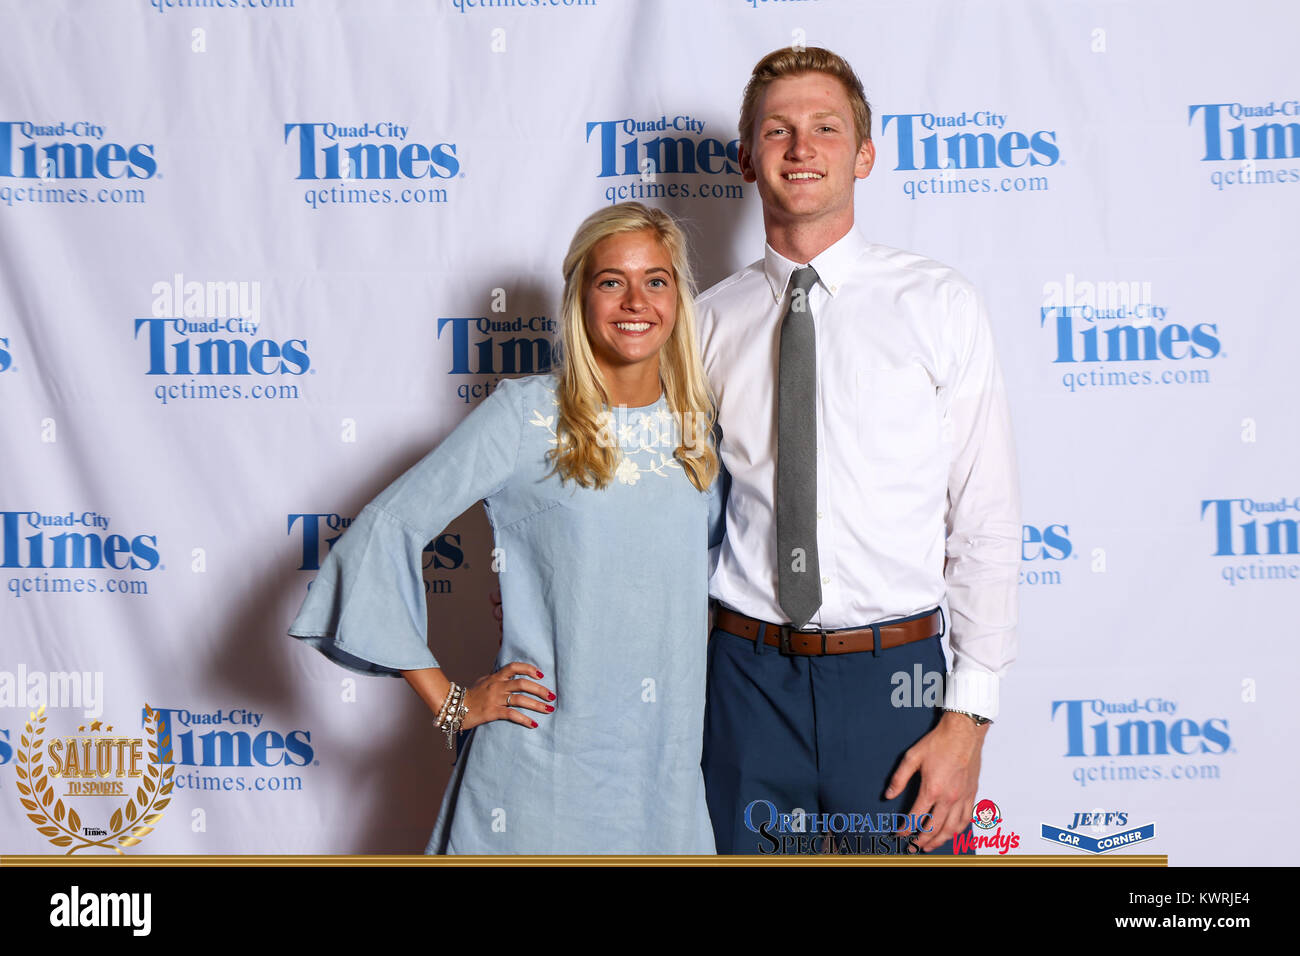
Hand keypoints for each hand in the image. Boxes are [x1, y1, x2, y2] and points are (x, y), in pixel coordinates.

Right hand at [459, 661, 553, 731]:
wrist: (453, 707)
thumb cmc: (470, 695)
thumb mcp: (483, 681)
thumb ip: (496, 678)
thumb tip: (509, 675)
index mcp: (496, 677)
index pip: (514, 667)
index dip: (529, 668)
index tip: (541, 674)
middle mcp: (497, 686)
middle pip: (523, 684)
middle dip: (540, 690)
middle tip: (552, 696)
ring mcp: (495, 699)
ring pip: (520, 699)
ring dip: (537, 705)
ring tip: (548, 709)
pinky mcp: (492, 712)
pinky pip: (512, 714)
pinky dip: (524, 719)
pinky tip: (533, 724)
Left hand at [886, 711, 987, 851]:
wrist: (964, 733)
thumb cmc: (939, 743)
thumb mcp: (912, 757)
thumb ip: (899, 779)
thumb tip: (888, 795)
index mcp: (932, 789)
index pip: (916, 817)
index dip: (906, 829)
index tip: (900, 834)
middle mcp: (949, 797)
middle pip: (935, 828)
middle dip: (923, 840)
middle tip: (914, 846)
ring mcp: (963, 797)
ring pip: (953, 828)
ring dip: (941, 840)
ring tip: (931, 845)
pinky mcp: (972, 794)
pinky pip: (967, 819)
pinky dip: (958, 830)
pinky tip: (952, 832)